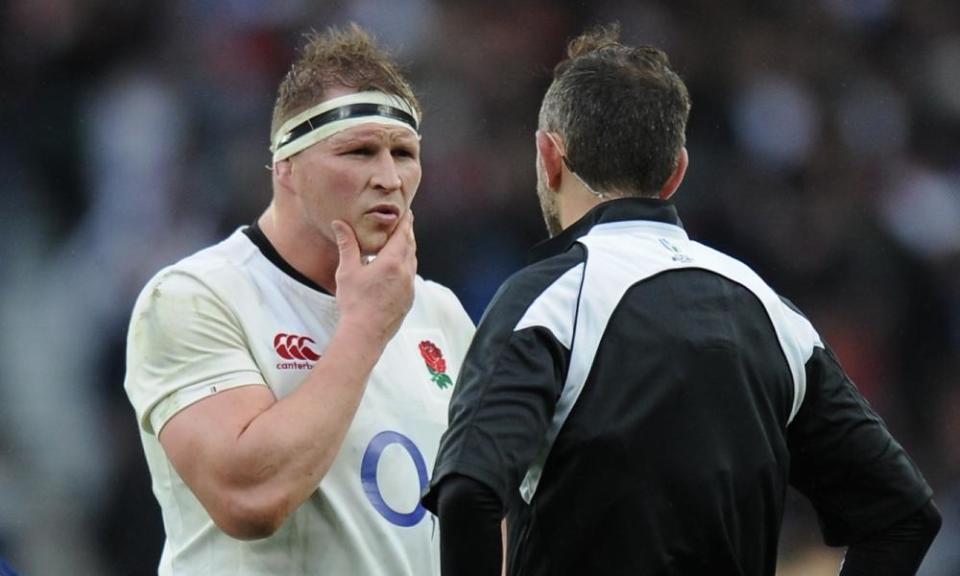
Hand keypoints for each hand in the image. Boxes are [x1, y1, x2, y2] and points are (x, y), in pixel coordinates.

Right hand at [332, 211, 416, 347]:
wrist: (365, 334)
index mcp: (392, 261)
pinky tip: (398, 269)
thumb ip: (347, 245)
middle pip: (411, 246)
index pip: (403, 234)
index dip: (406, 221)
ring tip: (401, 243)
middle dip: (408, 233)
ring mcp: (409, 287)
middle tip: (405, 223)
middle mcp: (406, 272)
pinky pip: (411, 276)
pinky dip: (407, 266)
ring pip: (412, 261)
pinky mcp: (409, 299)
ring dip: (408, 250)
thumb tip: (340, 224)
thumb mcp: (347, 270)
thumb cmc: (354, 303)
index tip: (407, 211)